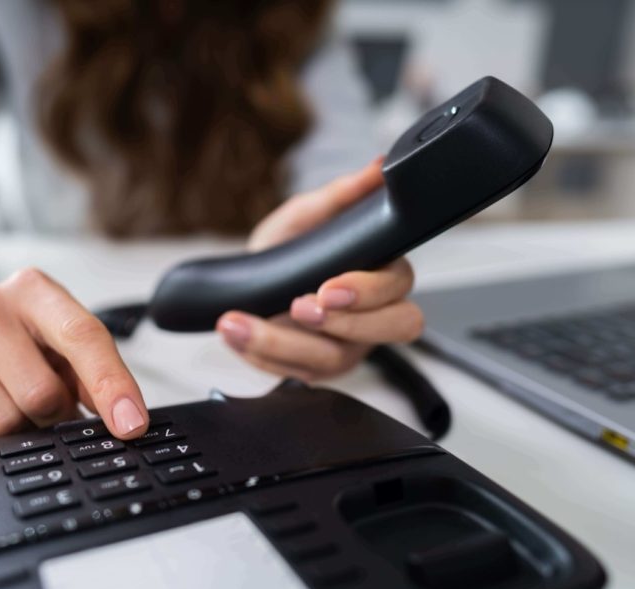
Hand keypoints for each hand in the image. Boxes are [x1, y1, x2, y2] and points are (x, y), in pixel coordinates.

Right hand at [0, 264, 148, 448]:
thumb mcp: (60, 342)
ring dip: (15, 430)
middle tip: (42, 405)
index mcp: (33, 290)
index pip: (82, 336)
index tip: (131, 425)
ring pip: (1, 422)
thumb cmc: (17, 342)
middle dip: (51, 414)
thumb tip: (125, 421)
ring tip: (7, 404)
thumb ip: (96, 373)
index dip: (112, 385)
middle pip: (40, 394)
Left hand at [216, 159, 423, 380]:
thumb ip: (342, 195)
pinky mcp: (316, 370)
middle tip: (297, 307)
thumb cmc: (288, 248)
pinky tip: (235, 335)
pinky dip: (261, 357)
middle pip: (391, 331)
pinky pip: (298, 374)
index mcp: (382, 272)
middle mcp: (374, 315)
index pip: (398, 289)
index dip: (367, 292)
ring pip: (335, 360)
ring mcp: (348, 347)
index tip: (328, 288)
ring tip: (240, 323)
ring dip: (283, 343)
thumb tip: (377, 167)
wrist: (250, 282)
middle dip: (344, 323)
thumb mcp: (306, 216)